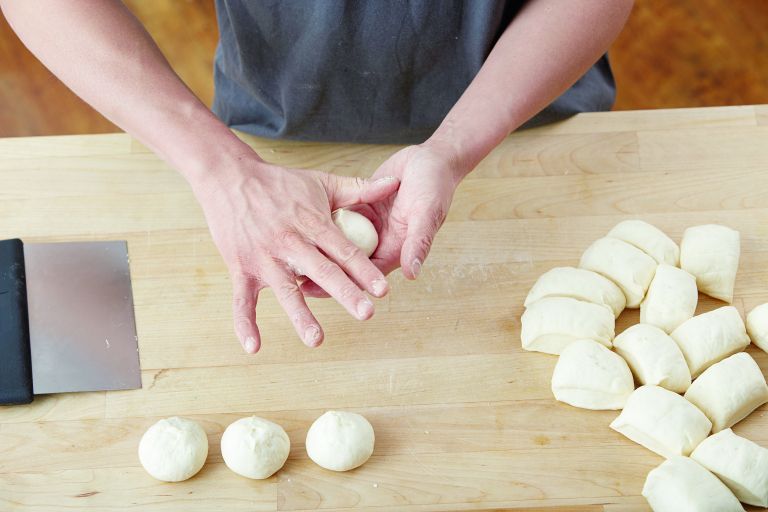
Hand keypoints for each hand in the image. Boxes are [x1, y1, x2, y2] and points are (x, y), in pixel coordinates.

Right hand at [193, 153, 399, 352]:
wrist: (230, 177)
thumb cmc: (280, 182)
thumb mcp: (321, 181)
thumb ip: (359, 189)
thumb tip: (395, 182)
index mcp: (313, 223)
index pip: (344, 250)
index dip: (365, 271)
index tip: (383, 291)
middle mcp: (290, 243)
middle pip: (323, 272)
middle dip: (345, 293)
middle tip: (366, 314)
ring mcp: (264, 257)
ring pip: (286, 290)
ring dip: (301, 316)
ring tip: (316, 340)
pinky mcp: (241, 267)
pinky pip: (241, 300)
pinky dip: (245, 323)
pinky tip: (253, 347)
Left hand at [300, 141, 464, 297]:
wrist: (431, 158)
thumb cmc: (435, 184)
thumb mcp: (427, 212)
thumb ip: (418, 241)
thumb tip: (412, 272)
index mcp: (397, 248)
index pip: (367, 275)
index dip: (344, 283)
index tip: (318, 289)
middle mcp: (381, 241)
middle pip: (349, 265)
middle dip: (325, 273)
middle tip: (296, 280)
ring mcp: (370, 225)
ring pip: (342, 244)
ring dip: (322, 250)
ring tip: (292, 257)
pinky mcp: (362, 207)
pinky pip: (341, 220)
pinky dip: (324, 224)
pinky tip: (301, 227)